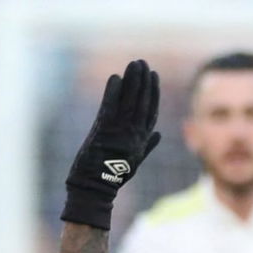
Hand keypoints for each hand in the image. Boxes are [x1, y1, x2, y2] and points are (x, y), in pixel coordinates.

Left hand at [62, 59, 161, 230]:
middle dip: (144, 81)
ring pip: (129, 101)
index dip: (153, 92)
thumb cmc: (113, 176)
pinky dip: (113, 92)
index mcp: (142, 141)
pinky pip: (110, 107)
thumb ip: (147, 146)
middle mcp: (133, 135)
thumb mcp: (134, 161)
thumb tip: (158, 134)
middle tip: (144, 64)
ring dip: (132, 81)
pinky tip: (115, 77)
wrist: (94, 188)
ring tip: (134, 64)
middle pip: (142, 102)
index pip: (151, 111)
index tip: (154, 76)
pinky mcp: (103, 131)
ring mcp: (119, 132)